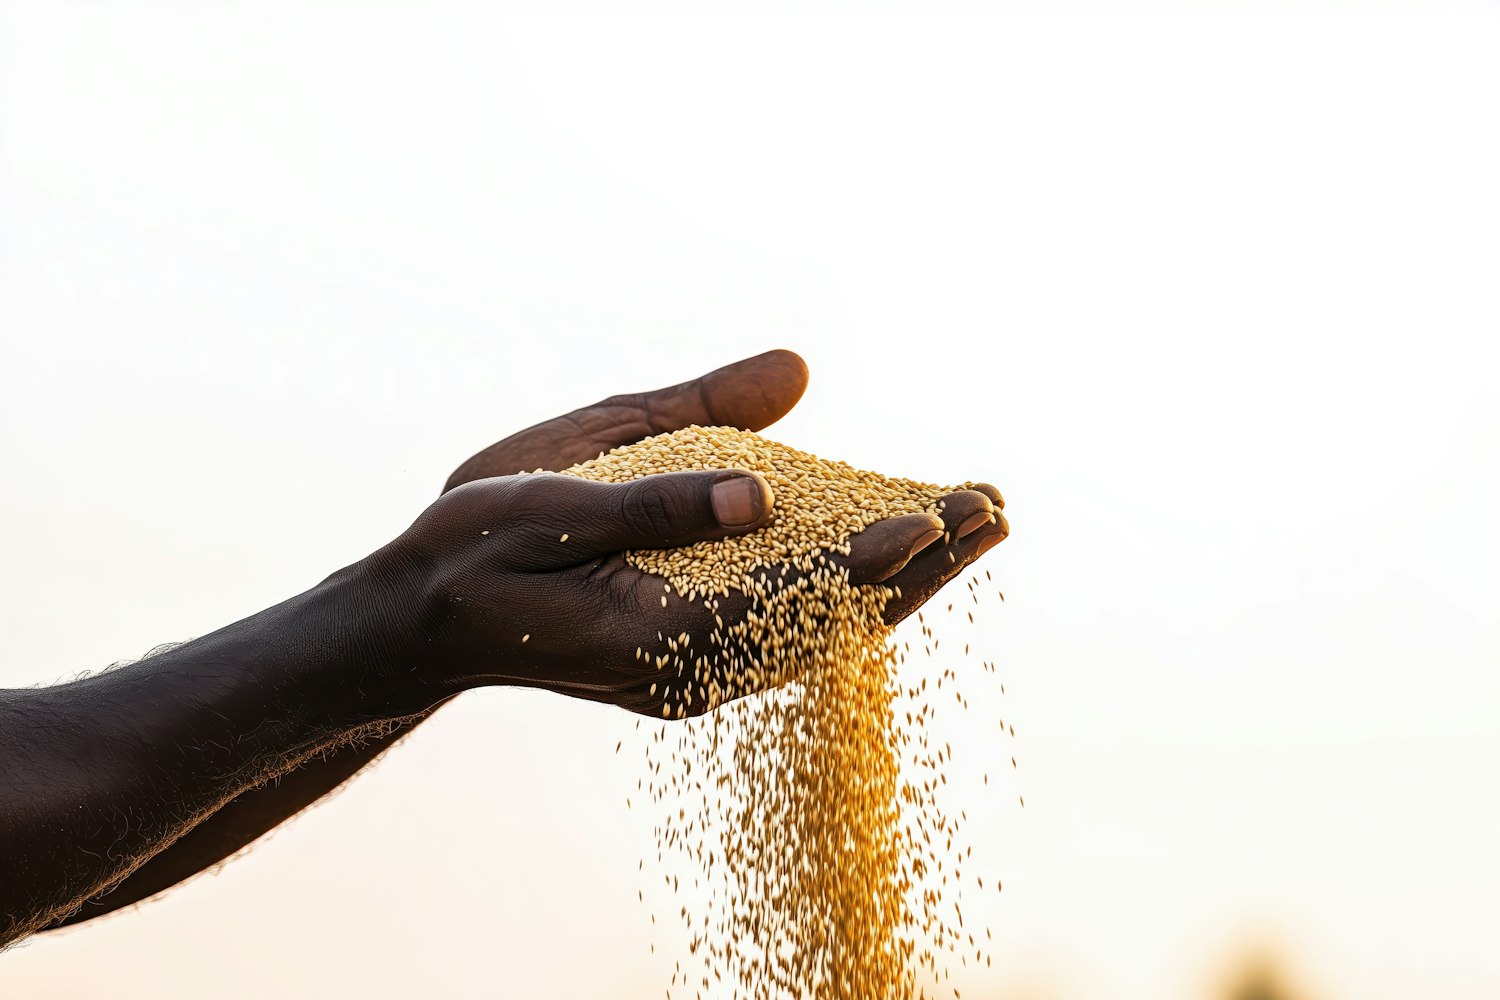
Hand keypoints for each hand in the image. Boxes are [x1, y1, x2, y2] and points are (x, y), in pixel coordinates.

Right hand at [364, 351, 1006, 717]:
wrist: (424, 621)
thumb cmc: (472, 553)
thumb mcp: (548, 503)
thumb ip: (658, 489)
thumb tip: (767, 480)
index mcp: (657, 637)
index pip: (789, 603)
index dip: (869, 560)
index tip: (938, 517)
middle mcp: (693, 668)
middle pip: (834, 624)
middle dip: (920, 567)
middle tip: (997, 508)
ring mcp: (698, 668)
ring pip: (826, 628)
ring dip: (904, 576)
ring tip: (975, 522)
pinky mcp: (695, 651)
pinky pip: (796, 621)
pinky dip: (854, 582)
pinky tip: (898, 548)